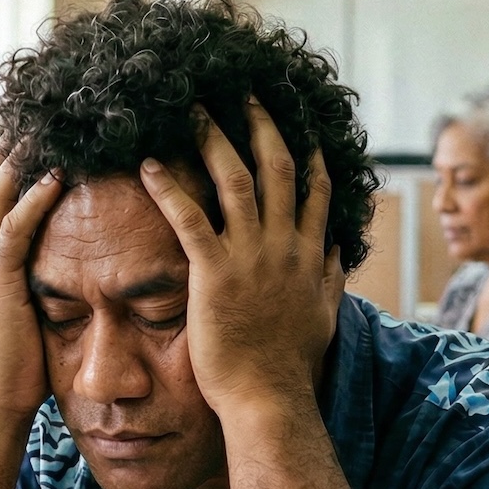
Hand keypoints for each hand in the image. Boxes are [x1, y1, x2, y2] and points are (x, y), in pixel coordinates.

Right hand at [0, 145, 64, 420]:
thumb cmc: (20, 365)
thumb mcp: (33, 312)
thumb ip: (44, 284)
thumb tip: (72, 271)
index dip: (11, 159)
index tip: (34, 128)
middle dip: (11, 143)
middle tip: (36, 108)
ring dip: (21, 157)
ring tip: (44, 124)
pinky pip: (15, 230)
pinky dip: (33, 199)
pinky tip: (54, 175)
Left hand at [137, 97, 342, 421]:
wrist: (269, 396)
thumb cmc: (291, 365)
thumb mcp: (324, 316)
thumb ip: (331, 278)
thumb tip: (340, 252)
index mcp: (308, 254)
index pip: (313, 189)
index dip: (305, 152)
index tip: (297, 125)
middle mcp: (284, 245)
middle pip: (275, 168)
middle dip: (260, 125)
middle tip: (242, 93)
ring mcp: (251, 255)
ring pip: (234, 180)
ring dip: (213, 140)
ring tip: (193, 111)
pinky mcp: (215, 272)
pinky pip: (189, 218)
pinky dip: (169, 186)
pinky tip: (148, 164)